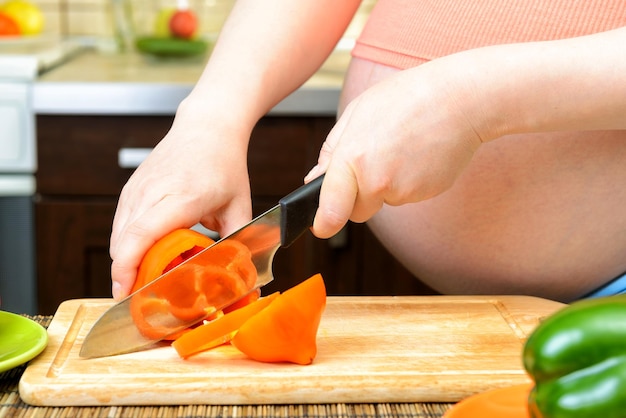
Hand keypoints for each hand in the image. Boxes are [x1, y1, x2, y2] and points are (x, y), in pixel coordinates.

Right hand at [109, 108, 252, 299]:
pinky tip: (143, 257)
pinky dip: (126, 245)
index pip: (143, 235)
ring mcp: (138, 188)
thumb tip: (244, 276)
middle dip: (125, 276)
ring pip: (118, 236)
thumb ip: (240, 242)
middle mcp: (153, 192)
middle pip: (124, 242)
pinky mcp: (131, 188)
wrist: (207, 128)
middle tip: (139, 301)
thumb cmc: (224, 164)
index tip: (126, 293)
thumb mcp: (240, 206)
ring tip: (142, 282)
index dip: (129, 268)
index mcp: (182, 197)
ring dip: (125, 262)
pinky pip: (120, 224)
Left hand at [306, 59, 483, 237]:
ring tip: (401, 147)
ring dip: (387, 184)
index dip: (323, 223)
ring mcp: (404, 190)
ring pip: (385, 200)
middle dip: (359, 197)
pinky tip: (418, 154)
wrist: (460, 98)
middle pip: (358, 211)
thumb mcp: (357, 113)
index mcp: (353, 157)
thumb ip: (332, 151)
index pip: (331, 209)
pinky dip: (410, 180)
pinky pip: (408, 195)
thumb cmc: (406, 98)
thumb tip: (315, 180)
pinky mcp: (426, 193)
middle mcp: (377, 180)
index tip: (320, 227)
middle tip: (374, 161)